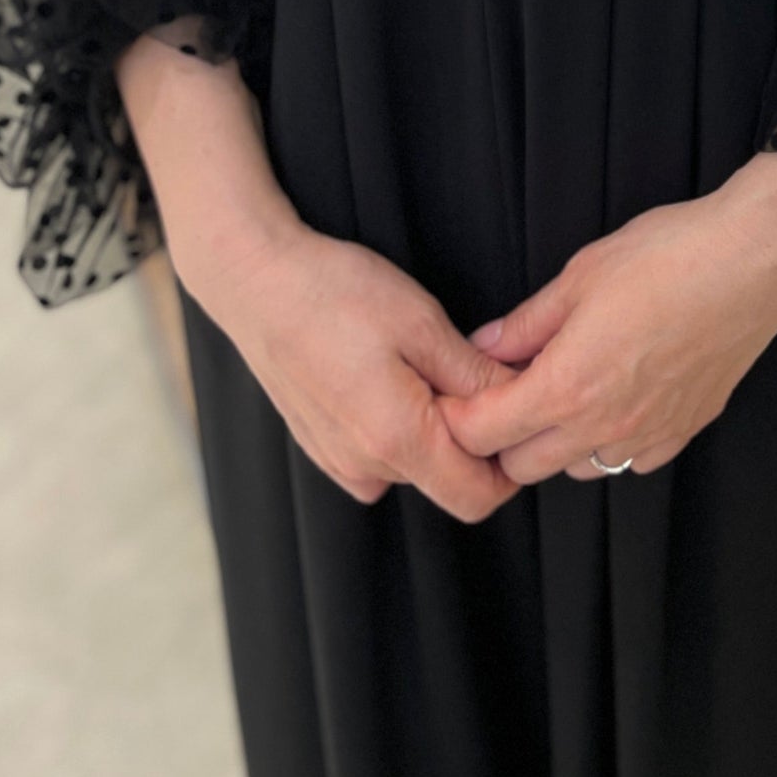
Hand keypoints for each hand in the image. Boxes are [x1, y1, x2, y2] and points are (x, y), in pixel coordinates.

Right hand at [115, 29, 523, 523]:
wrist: (254, 280)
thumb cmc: (336, 292)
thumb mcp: (422, 322)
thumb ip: (474, 377)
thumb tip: (522, 402)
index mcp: (396, 440)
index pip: (478, 496)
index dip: (509, 460)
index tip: (515, 408)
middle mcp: (364, 466)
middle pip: (447, 479)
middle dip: (470, 436)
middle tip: (467, 368)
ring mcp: (337, 460)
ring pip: (413, 465)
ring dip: (430, 428)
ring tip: (419, 360)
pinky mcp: (320, 446)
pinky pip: (378, 454)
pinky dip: (396, 425)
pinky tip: (383, 371)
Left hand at [436, 182, 776, 485]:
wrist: (753, 260)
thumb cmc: (668, 257)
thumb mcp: (579, 276)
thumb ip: (526, 323)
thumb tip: (483, 347)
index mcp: (567, 386)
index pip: (484, 433)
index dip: (460, 416)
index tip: (458, 394)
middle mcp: (605, 426)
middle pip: (523, 466)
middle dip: (502, 437)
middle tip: (508, 389)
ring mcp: (649, 434)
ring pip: (577, 469)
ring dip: (557, 442)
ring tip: (565, 389)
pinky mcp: (685, 430)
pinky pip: (632, 460)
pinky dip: (611, 441)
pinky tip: (617, 396)